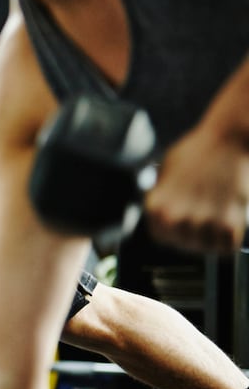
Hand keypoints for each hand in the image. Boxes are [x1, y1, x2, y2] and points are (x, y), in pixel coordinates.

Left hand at [145, 124, 248, 252]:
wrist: (228, 139)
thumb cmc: (198, 151)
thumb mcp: (165, 173)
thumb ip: (162, 197)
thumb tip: (162, 213)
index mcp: (156, 207)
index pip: (162, 237)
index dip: (175, 231)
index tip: (185, 223)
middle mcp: (175, 218)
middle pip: (185, 245)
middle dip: (196, 235)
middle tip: (208, 216)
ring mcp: (200, 222)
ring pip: (207, 248)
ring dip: (215, 237)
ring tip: (219, 215)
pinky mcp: (228, 223)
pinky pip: (227, 246)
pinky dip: (232, 238)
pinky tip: (232, 220)